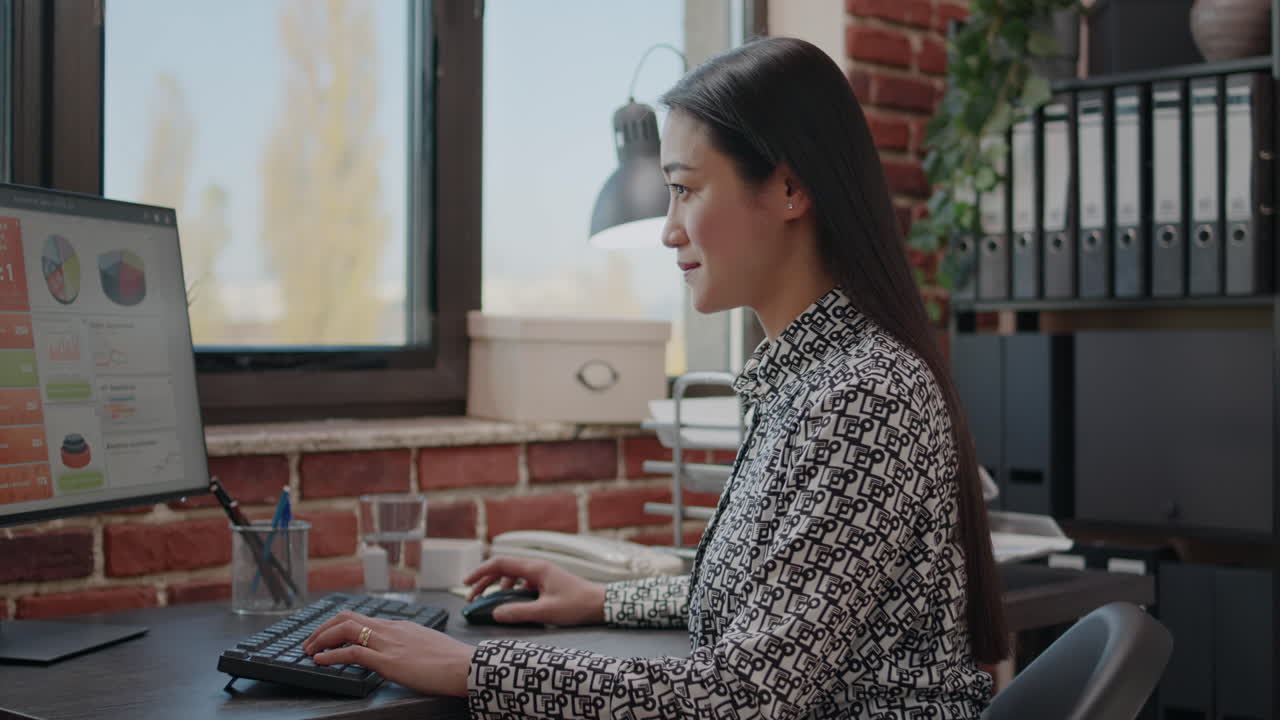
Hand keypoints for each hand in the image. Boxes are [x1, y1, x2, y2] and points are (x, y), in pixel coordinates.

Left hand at [302, 611, 473, 696]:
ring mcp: (388, 643)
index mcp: (400, 626)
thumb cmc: (452, 661)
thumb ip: (410, 646)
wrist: (466, 666)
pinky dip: (331, 654)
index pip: (363, 619)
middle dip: (323, 627)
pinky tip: (320, 660)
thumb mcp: (427, 646)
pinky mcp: (387, 661)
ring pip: (345, 629)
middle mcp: (391, 629)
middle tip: (310, 641)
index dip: (340, 626)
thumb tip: (402, 654)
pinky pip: (351, 653)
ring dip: (321, 638)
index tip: (328, 635)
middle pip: (348, 617)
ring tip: (308, 650)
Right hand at [463, 556, 606, 625]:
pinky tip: (513, 603)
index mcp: (535, 568)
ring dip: (497, 588)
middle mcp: (537, 567)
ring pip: (512, 576)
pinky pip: (522, 583)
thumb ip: (519, 612)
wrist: (601, 604)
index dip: (480, 572)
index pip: (500, 564)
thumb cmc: (577, 605)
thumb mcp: (546, 611)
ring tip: (490, 603)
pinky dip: (511, 591)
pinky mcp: (547, 582)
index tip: (466, 584)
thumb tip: (495, 613)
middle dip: (484, 582)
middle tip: (472, 598)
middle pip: (503, 569)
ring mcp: (542, 574)